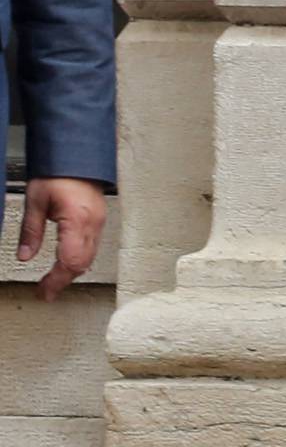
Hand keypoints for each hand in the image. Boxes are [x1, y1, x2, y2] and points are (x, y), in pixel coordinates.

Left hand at [18, 179, 106, 300]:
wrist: (77, 155)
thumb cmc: (58, 171)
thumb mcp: (35, 200)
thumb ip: (31, 231)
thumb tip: (25, 255)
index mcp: (77, 220)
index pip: (69, 261)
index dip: (56, 280)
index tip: (44, 291)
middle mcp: (92, 224)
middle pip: (82, 264)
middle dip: (63, 281)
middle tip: (46, 292)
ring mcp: (99, 222)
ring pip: (89, 258)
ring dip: (71, 272)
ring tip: (54, 281)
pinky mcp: (98, 220)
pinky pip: (92, 248)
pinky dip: (79, 260)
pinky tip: (67, 263)